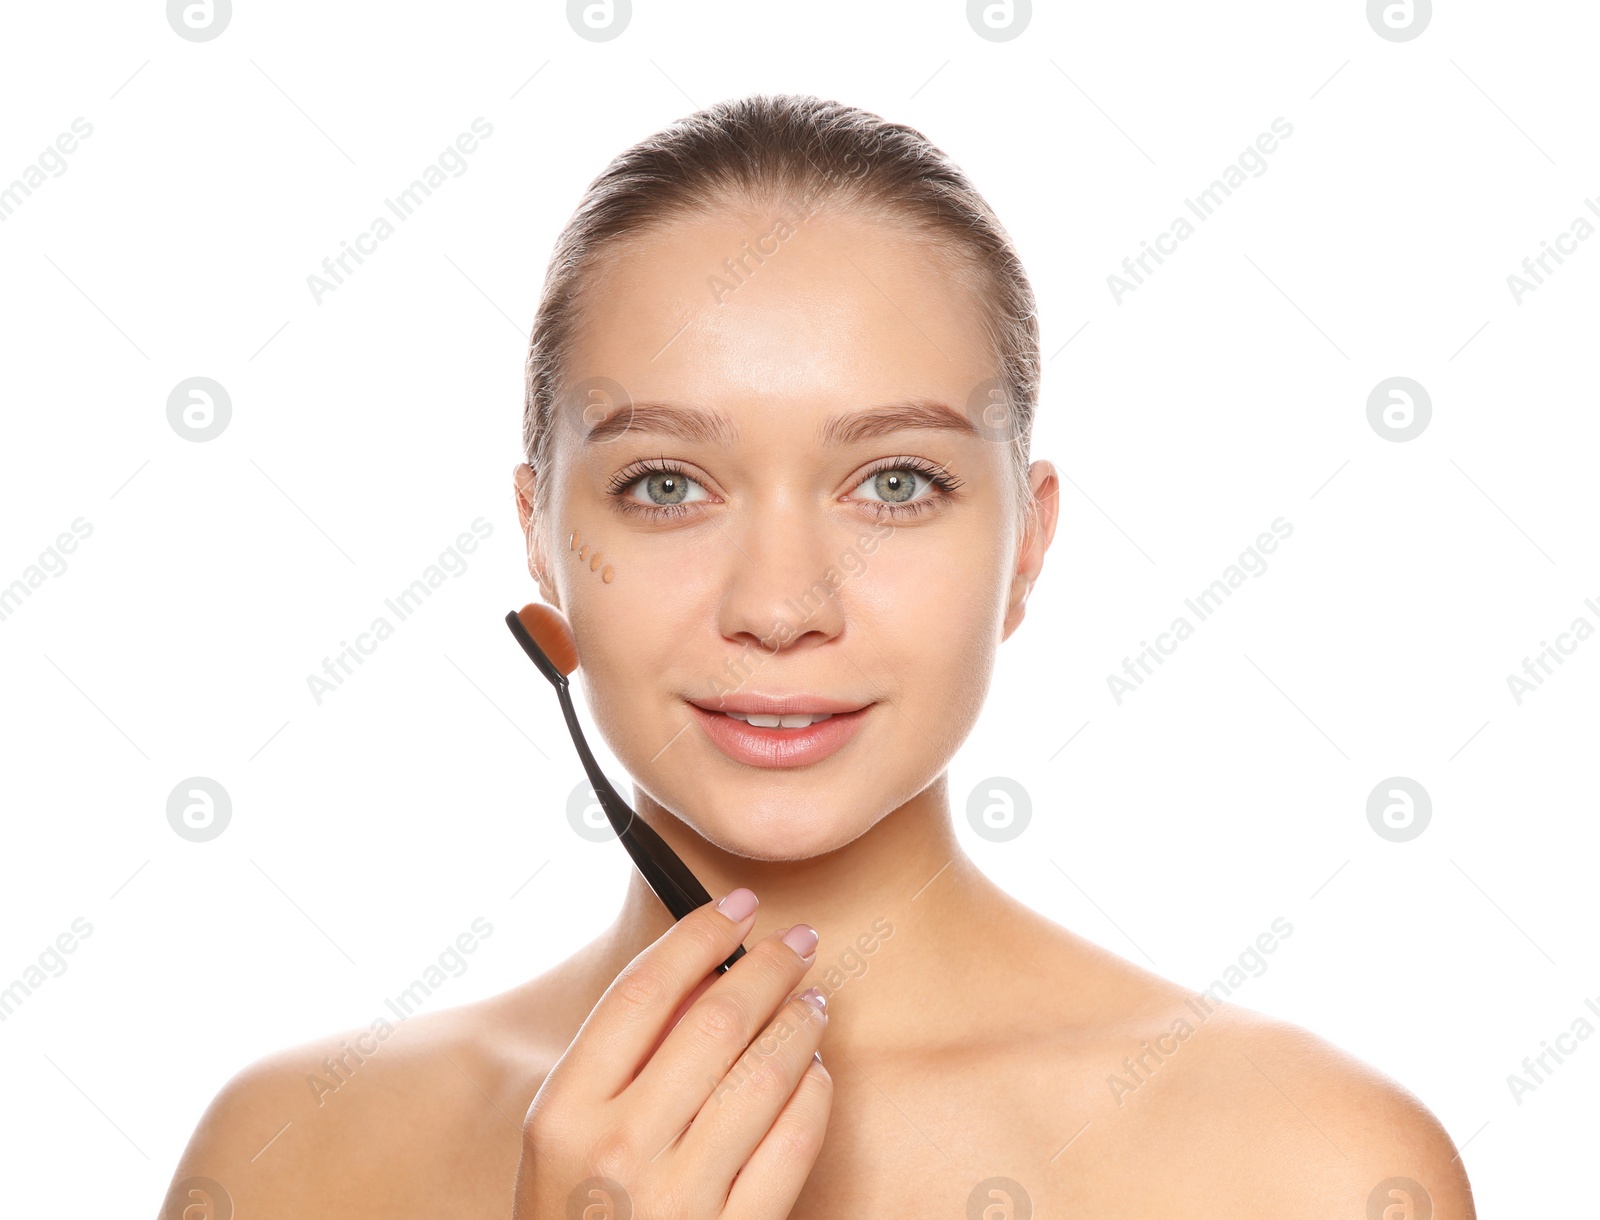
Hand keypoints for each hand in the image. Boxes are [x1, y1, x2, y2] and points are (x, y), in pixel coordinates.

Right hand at [514, 889, 831, 1217]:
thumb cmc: (577, 1219)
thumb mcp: (561, 1142)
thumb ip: (618, 1061)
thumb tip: (701, 969)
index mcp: (563, 1112)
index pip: (641, 993)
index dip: (698, 935)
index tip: (736, 906)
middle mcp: (618, 1150)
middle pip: (713, 1022)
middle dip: (767, 967)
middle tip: (797, 941)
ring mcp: (679, 1199)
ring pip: (764, 1075)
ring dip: (800, 1023)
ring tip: (812, 999)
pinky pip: (794, 1143)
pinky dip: (815, 1093)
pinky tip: (817, 1072)